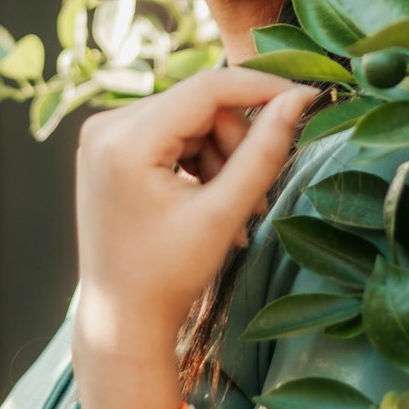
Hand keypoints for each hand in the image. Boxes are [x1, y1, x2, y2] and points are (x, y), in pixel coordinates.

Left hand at [71, 68, 317, 362]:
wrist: (122, 320)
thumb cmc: (169, 276)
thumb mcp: (223, 214)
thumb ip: (263, 153)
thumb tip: (297, 100)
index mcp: (125, 140)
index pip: (207, 89)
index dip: (261, 88)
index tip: (305, 99)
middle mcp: (106, 126)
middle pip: (199, 105)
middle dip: (236, 143)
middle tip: (255, 197)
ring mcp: (103, 135)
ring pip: (190, 119)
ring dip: (221, 157)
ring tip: (233, 212)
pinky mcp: (109, 147)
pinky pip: (171, 133)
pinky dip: (199, 161)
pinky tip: (209, 202)